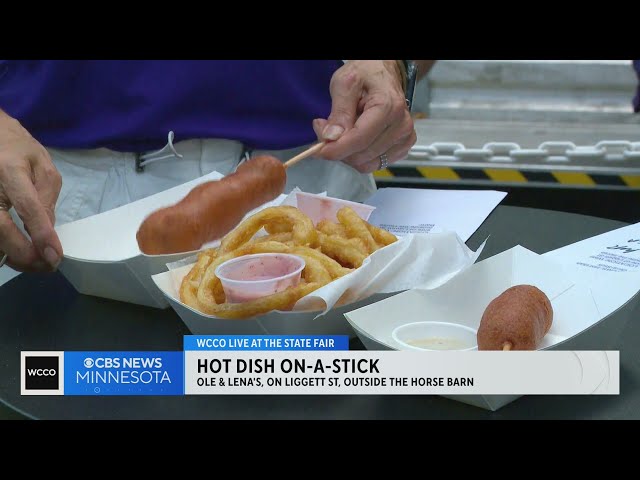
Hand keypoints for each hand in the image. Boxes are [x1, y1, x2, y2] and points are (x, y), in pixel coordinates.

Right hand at [0, 111, 62, 271]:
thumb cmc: (18, 150)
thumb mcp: (42, 166)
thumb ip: (46, 196)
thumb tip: (47, 230)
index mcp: (9, 171)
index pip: (27, 208)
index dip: (41, 235)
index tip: (54, 256)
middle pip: (1, 230)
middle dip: (25, 255)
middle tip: (47, 266)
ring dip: (14, 257)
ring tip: (37, 263)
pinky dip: (5, 249)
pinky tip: (20, 253)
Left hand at [313, 60, 416, 172]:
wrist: (385, 73)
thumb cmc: (367, 74)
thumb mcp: (345, 83)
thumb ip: (339, 111)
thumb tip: (332, 137)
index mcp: (389, 107)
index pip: (359, 139)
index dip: (335, 149)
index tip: (317, 150)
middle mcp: (401, 125)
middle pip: (361, 156)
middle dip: (339, 148)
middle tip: (326, 130)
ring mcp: (404, 138)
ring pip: (366, 163)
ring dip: (348, 153)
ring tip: (343, 131)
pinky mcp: (402, 148)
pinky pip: (374, 163)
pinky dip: (359, 156)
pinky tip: (356, 138)